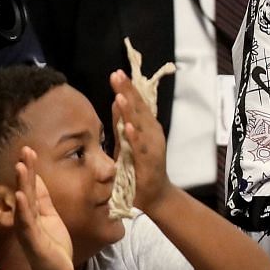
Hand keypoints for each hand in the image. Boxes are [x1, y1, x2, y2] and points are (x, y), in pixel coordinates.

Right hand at [12, 147, 74, 269]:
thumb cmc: (54, 244)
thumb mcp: (51, 216)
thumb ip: (43, 199)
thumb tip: (38, 179)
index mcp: (33, 211)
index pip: (32, 186)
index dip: (30, 169)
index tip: (29, 150)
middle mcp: (27, 217)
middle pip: (26, 190)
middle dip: (25, 170)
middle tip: (25, 150)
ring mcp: (28, 228)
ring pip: (24, 203)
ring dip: (22, 184)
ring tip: (20, 167)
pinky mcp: (32, 239)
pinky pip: (27, 222)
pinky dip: (23, 208)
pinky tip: (21, 195)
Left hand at [110, 70, 170, 209]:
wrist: (153, 196)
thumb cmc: (138, 169)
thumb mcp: (126, 142)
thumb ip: (121, 122)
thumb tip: (115, 100)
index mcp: (145, 127)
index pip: (136, 104)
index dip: (127, 89)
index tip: (117, 73)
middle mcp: (151, 134)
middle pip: (139, 109)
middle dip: (128, 92)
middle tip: (117, 75)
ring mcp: (151, 147)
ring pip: (140, 125)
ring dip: (131, 110)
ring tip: (121, 95)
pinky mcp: (149, 163)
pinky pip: (140, 148)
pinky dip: (135, 137)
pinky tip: (129, 127)